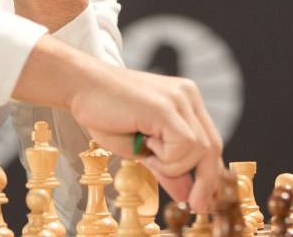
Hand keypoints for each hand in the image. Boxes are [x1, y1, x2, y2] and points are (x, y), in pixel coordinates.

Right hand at [13, 37, 225, 212]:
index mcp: (185, 101)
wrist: (80, 87)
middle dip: (205, 181)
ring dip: (172, 165)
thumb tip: (186, 194)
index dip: (208, 174)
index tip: (200, 201)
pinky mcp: (166, 107)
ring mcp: (179, 99)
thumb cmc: (105, 114)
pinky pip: (184, 146)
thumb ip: (166, 168)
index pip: (210, 142)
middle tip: (195, 205)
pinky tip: (145, 144)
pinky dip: (165, 158)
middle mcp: (188, 96)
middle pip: (212, 147)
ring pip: (199, 150)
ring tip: (146, 150)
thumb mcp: (140, 148)